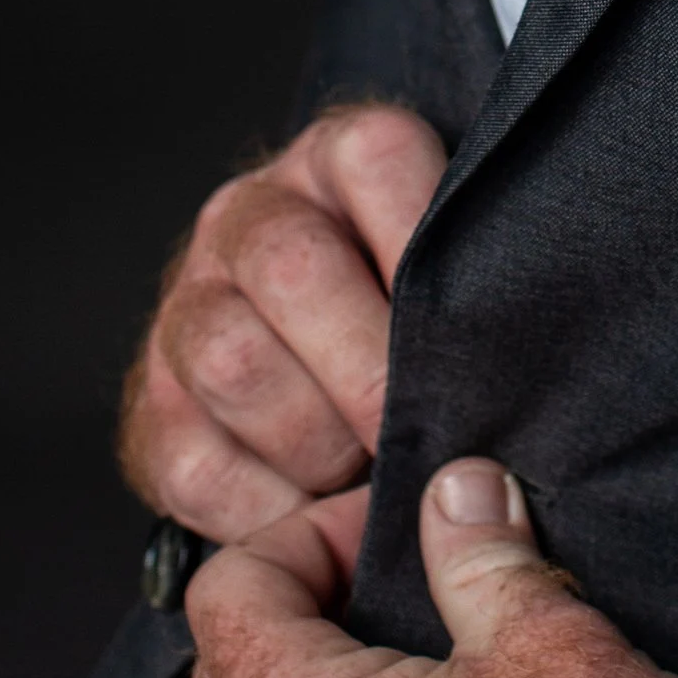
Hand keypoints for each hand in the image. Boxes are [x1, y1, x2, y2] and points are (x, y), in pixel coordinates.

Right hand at [119, 105, 447, 538]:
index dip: (426, 250)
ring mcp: (185, 309)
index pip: (377, 159)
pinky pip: (196, 465)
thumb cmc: (420, 319)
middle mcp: (247, 216)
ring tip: (377, 478)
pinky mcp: (152, 410)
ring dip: (320, 442)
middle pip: (292, 269)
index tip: (473, 337)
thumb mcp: (458, 265)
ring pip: (234, 362)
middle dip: (371, 371)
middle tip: (433, 439)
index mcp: (334, 158)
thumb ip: (486, 280)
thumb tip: (525, 362)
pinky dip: (271, 510)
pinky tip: (324, 519)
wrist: (315, 369)